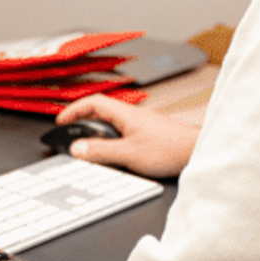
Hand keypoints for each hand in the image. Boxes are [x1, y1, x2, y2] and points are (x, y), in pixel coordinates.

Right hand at [56, 94, 198, 178]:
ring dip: (100, 136)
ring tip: (93, 152)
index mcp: (125, 114)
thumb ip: (101, 151)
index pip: (92, 103)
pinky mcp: (150, 135)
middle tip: (73, 139)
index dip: (74, 110)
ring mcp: (142, 125)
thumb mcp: (129, 154)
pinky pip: (124, 135)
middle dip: (84, 125)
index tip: (61, 122)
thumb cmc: (171, 149)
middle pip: (101, 113)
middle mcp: (133, 116)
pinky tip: (117, 157)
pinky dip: (113, 143)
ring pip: (113, 126)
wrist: (197, 151)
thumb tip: (78, 149)